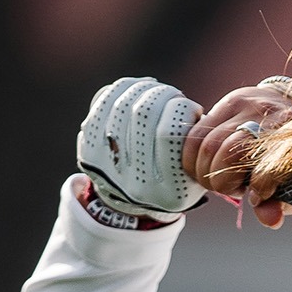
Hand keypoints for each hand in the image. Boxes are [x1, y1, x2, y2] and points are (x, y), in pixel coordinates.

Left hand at [75, 77, 206, 220]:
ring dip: (145, 89)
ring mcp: (106, 165)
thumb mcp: (201, 171)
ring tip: (159, 91)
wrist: (133, 203)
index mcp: (168, 190)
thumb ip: (203, 145)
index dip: (182, 109)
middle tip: (174, 96)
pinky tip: (138, 89)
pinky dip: (124, 88)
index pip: (169, 132)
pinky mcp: (88, 148)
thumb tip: (193, 111)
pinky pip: (104, 102)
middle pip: (143, 113)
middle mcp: (134, 181)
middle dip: (163, 94)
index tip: (191, 109)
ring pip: (123, 103)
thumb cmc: (177, 177)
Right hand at [183, 73, 291, 227]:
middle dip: (221, 181)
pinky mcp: (232, 101)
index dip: (255, 188)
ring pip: (206, 144)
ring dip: (203, 170)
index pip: (267, 169)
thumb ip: (282, 204)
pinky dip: (192, 155)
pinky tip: (204, 164)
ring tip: (218, 177)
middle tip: (231, 187)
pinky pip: (195, 133)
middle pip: (228, 153)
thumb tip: (270, 221)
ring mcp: (251, 107)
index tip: (253, 195)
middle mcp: (273, 120)